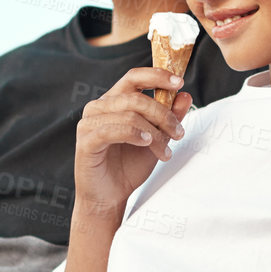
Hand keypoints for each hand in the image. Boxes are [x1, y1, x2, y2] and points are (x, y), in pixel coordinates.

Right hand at [74, 67, 190, 216]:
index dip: (157, 75)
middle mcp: (99, 107)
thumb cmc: (128, 167)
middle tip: (179, 132)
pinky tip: (146, 144)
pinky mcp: (86, 141)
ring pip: (129, 115)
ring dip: (154, 132)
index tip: (180, 82)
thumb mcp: (157, 140)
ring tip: (165, 151)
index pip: (134, 77)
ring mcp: (89, 123)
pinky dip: (134, 135)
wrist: (110, 196)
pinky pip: (112, 130)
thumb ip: (169, 117)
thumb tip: (185, 95)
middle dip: (163, 114)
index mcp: (114, 101)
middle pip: (136, 97)